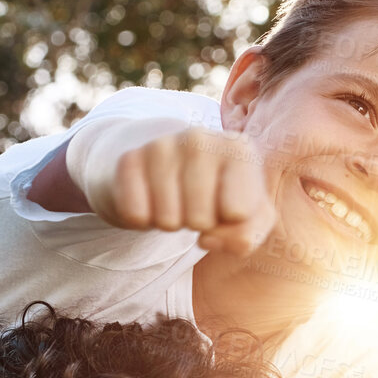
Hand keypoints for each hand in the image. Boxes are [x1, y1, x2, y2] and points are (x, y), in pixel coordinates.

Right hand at [89, 127, 276, 255]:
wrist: (168, 169)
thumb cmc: (219, 196)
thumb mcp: (249, 218)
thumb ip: (247, 235)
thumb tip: (208, 239)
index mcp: (238, 149)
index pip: (237, 213)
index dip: (231, 224)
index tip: (227, 206)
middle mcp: (200, 138)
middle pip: (201, 221)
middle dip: (199, 225)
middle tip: (196, 205)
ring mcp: (161, 144)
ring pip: (168, 221)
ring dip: (172, 223)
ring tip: (176, 201)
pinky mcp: (128, 158)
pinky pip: (136, 215)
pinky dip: (143, 220)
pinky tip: (151, 199)